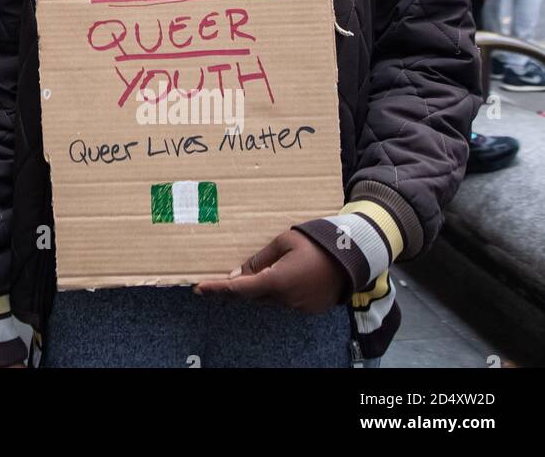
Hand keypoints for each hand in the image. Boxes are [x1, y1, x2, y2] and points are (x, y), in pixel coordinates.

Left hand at [193, 228, 349, 313]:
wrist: (352, 256)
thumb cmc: (315, 242)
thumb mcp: (282, 242)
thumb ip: (259, 260)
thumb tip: (237, 275)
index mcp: (276, 282)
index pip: (238, 290)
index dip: (217, 290)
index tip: (198, 289)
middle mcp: (285, 299)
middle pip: (251, 296)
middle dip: (234, 289)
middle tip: (214, 281)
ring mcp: (298, 307)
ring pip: (267, 299)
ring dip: (256, 289)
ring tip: (247, 274)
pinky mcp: (308, 308)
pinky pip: (283, 301)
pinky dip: (274, 292)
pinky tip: (275, 277)